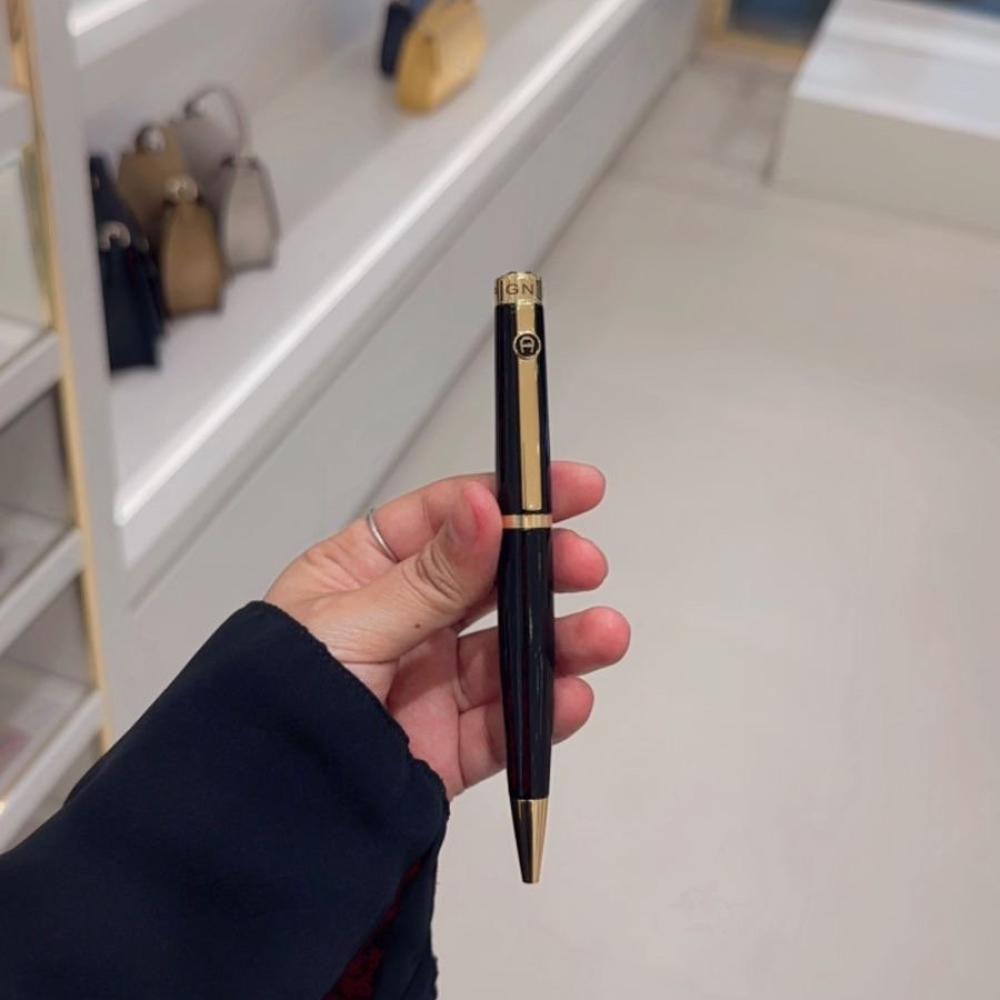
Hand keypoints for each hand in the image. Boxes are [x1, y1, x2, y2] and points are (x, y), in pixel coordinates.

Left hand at [265, 462, 629, 798]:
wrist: (260, 812)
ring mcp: (429, 682)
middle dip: (544, 569)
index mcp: (365, 573)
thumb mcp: (350, 624)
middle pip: (490, 582)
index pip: (447, 519)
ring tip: (603, 636)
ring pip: (509, 652)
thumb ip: (428, 578)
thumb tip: (483, 509)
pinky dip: (542, 712)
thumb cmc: (275, 699)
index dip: (508, 499)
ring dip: (561, 642)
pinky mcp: (448, 743)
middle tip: (585, 565)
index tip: (569, 488)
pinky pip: (505, 723)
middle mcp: (404, 620)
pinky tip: (570, 698)